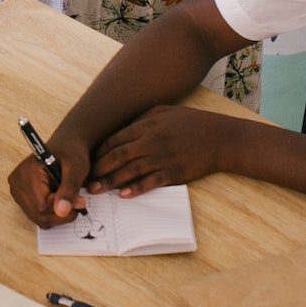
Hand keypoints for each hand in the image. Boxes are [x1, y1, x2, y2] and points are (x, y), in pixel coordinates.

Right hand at [8, 133, 90, 226]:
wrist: (66, 144)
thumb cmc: (71, 152)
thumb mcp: (76, 167)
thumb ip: (69, 189)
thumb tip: (61, 211)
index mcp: (26, 172)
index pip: (42, 206)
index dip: (63, 209)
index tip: (80, 201)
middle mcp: (16, 183)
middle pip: (38, 215)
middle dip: (60, 214)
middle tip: (78, 201)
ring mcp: (17, 191)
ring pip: (37, 218)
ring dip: (56, 214)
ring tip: (68, 197)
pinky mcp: (21, 197)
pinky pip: (36, 215)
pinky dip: (51, 212)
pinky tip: (59, 198)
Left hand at [89, 105, 236, 194]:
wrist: (220, 137)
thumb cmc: (191, 123)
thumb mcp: (164, 112)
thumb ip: (141, 120)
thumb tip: (121, 130)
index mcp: (147, 125)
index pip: (115, 139)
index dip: (99, 152)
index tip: (87, 162)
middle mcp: (152, 140)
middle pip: (118, 155)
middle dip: (99, 168)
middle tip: (85, 180)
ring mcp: (164, 157)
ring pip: (132, 170)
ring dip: (111, 181)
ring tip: (96, 190)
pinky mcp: (175, 172)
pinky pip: (152, 181)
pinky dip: (137, 188)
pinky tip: (124, 194)